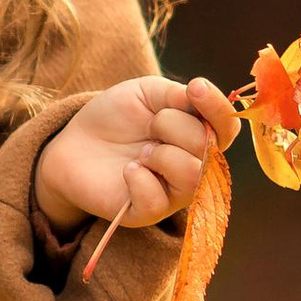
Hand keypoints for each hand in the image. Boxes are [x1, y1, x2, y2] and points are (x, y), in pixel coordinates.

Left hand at [31, 75, 239, 238]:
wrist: (73, 142)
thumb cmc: (115, 117)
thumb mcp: (145, 93)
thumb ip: (175, 94)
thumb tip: (199, 94)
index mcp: (198, 135)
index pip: (228, 127)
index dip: (217, 108)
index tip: (195, 87)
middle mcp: (194, 167)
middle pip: (208, 148)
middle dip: (174, 125)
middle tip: (150, 125)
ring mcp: (172, 192)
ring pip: (191, 175)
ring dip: (162, 154)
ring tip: (140, 152)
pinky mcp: (146, 212)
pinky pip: (156, 201)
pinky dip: (139, 179)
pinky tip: (128, 170)